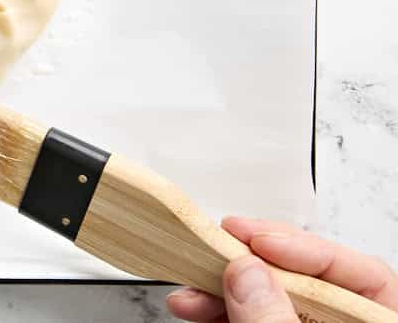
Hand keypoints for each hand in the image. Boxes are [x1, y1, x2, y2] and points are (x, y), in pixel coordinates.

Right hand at [167, 216, 397, 321]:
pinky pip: (254, 320)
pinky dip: (222, 311)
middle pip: (310, 284)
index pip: (364, 275)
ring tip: (190, 288)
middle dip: (254, 266)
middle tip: (216, 249)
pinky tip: (197, 307)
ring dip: (226, 289)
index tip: (256, 240)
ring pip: (273, 302)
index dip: (306, 250)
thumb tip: (247, 274)